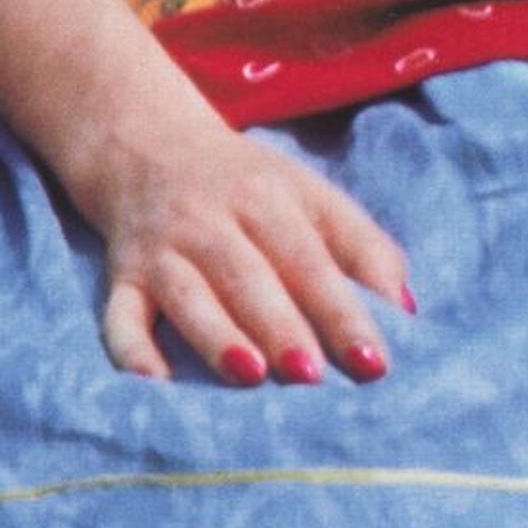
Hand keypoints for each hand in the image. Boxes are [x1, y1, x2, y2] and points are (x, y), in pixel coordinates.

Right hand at [73, 117, 414, 388]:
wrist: (145, 144)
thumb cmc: (247, 186)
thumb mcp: (309, 196)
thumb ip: (362, 247)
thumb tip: (409, 310)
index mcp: (268, 199)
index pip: (311, 258)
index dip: (342, 311)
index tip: (374, 362)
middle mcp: (211, 221)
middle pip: (249, 276)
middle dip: (282, 327)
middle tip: (312, 377)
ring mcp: (162, 249)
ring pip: (187, 294)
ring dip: (216, 335)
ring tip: (248, 376)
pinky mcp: (122, 276)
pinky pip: (119, 314)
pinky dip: (132, 350)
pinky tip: (155, 383)